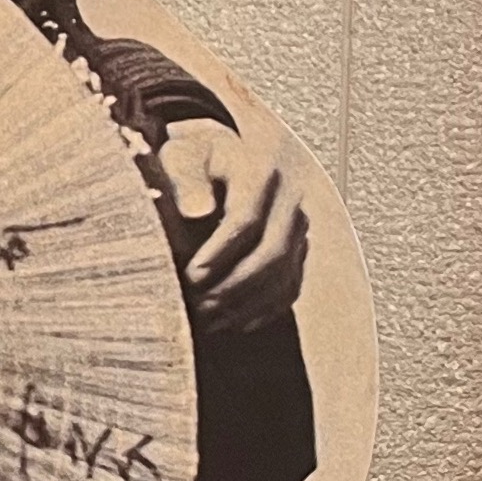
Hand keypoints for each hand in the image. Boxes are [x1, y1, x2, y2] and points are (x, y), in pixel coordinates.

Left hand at [156, 117, 308, 333]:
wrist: (224, 159)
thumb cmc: (196, 160)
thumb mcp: (182, 157)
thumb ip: (185, 179)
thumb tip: (197, 212)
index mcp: (260, 169)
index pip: (246, 218)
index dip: (218, 252)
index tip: (190, 275)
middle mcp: (289, 197)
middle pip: (271, 252)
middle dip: (231, 286)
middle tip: (196, 306)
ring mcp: (299, 226)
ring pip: (284, 276)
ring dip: (245, 304)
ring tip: (207, 320)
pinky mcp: (300, 250)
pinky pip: (290, 288)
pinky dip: (262, 311)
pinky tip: (231, 323)